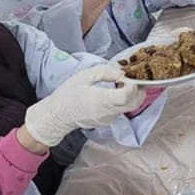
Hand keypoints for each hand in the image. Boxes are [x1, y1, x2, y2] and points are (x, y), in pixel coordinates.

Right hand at [25, 65, 145, 146]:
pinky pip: (122, 110)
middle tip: (130, 79)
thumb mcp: (84, 76)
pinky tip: (115, 93)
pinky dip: (125, 101)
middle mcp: (108, 112)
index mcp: (101, 100)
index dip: (132, 85)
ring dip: (132, 95)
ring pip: (130, 107)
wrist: (56, 116)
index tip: (127, 77)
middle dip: (138, 89)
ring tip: (121, 84)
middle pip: (135, 103)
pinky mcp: (108, 121)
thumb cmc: (68, 94)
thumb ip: (105, 72)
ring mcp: (109, 119)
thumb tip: (121, 73)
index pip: (127, 96)